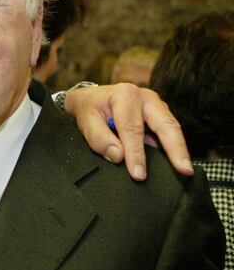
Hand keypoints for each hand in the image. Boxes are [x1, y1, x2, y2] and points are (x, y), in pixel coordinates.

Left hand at [64, 83, 192, 179]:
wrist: (91, 98)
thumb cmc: (89, 109)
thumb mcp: (85, 120)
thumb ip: (98, 138)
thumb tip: (118, 156)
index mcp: (126, 95)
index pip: (132, 129)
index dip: (136, 153)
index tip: (138, 174)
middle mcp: (146, 98)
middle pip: (165, 124)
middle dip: (176, 149)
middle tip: (184, 171)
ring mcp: (156, 106)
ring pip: (172, 128)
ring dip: (179, 150)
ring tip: (186, 171)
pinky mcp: (160, 115)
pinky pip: (169, 132)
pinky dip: (174, 148)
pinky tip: (177, 164)